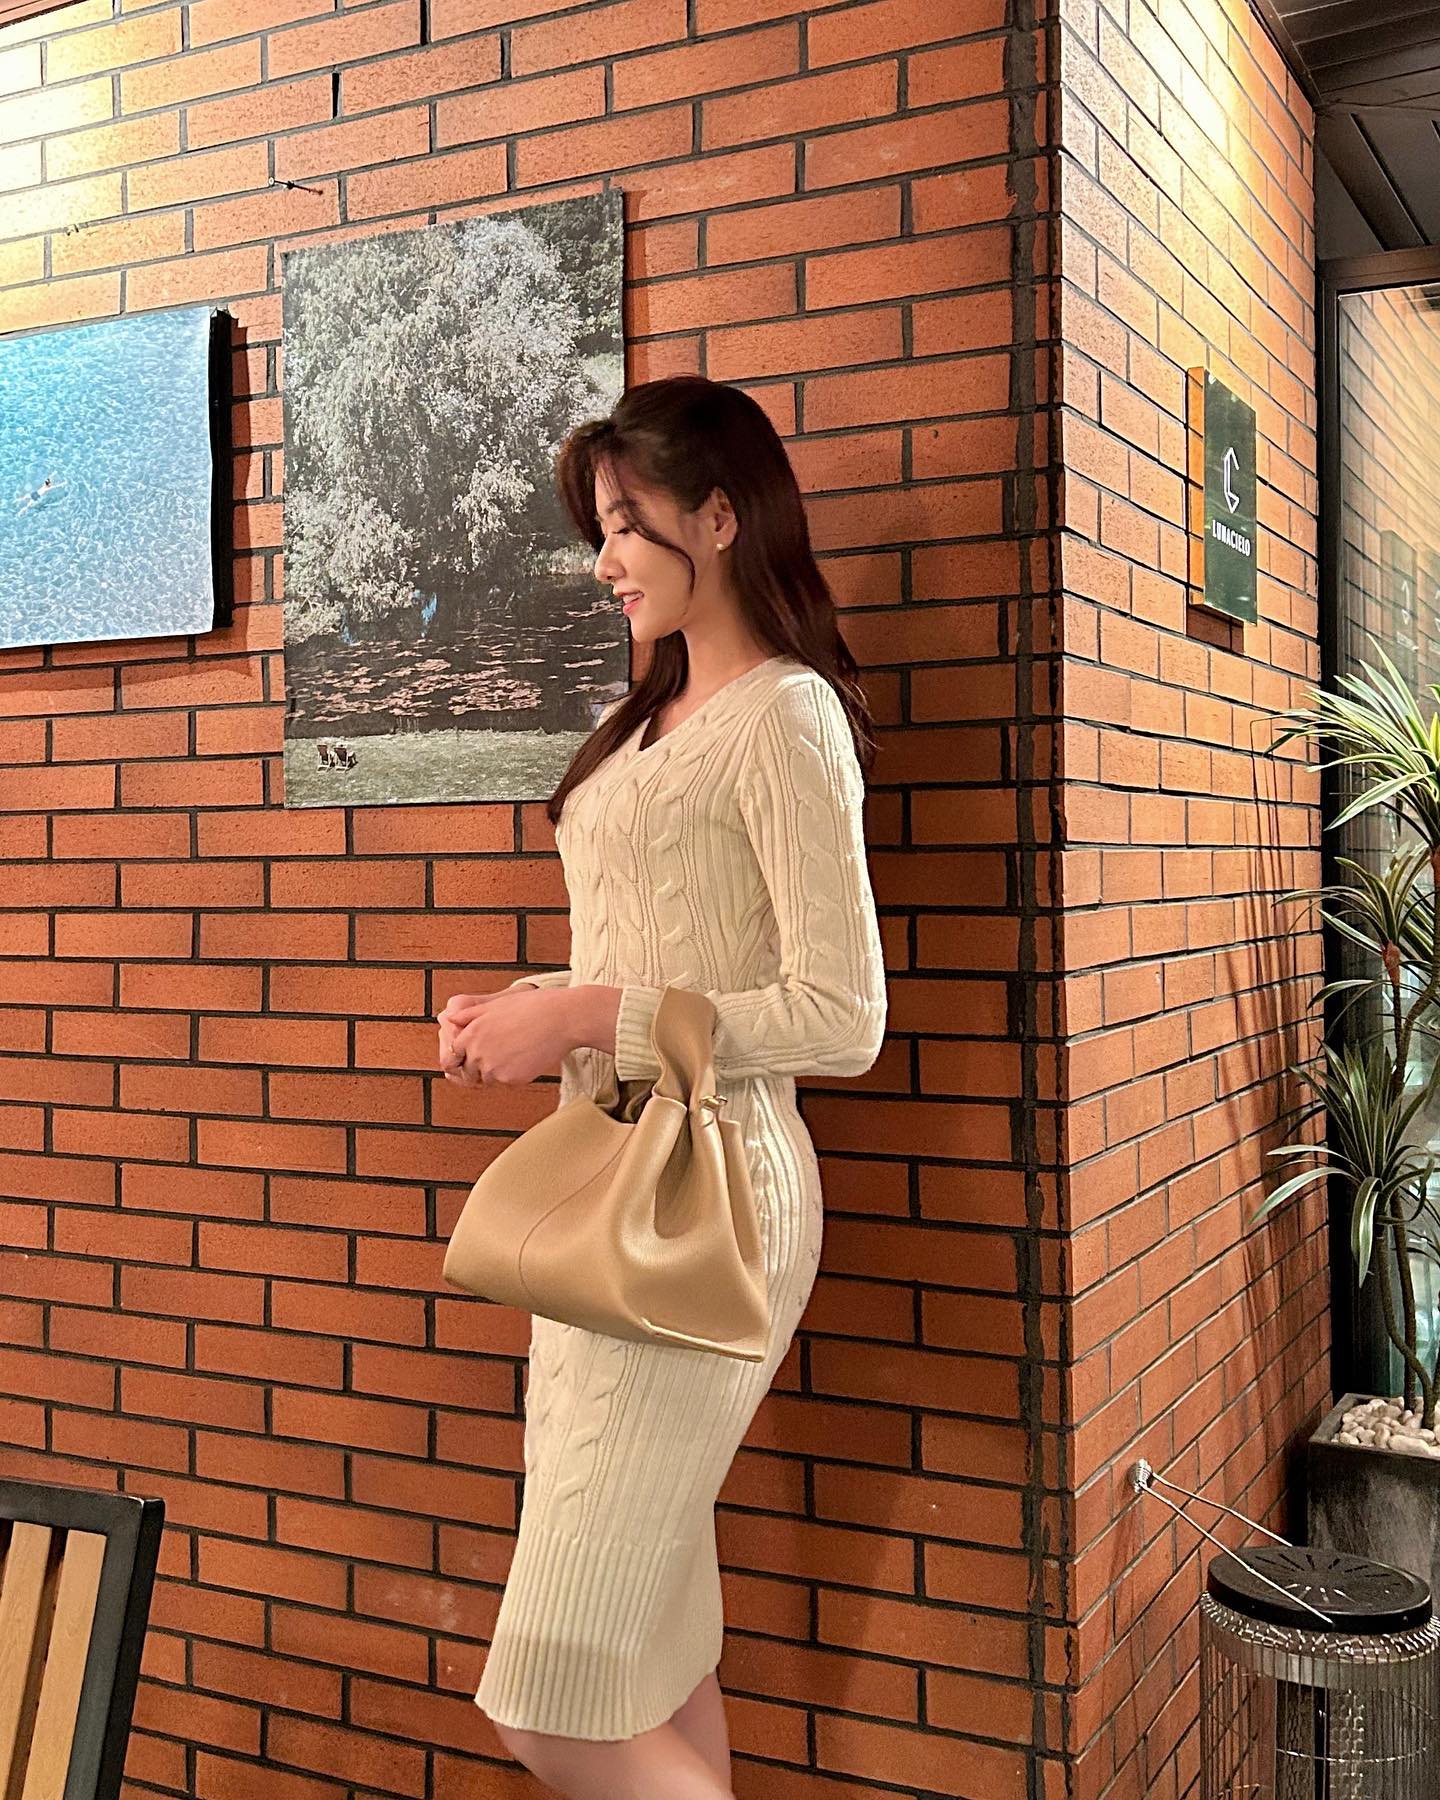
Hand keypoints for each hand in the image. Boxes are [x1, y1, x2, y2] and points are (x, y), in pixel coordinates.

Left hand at [435, 987, 573, 1087]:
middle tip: (498, 1053)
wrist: (562, 1019)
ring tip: (515, 1051)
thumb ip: (468, 1015)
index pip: (451, 1056)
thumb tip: (449, 1020)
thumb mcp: (495, 1005)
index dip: (459, 1057)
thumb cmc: (532, 1007)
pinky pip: (507, 1082)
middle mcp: (479, 1054)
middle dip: (477, 1066)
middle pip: (468, 1072)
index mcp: (471, 1034)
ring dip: (496, 1071)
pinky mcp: (512, 1079)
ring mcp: (495, 1069)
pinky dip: (514, 1073)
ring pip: (488, 1079)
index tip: (466, 1057)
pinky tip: (526, 1056)